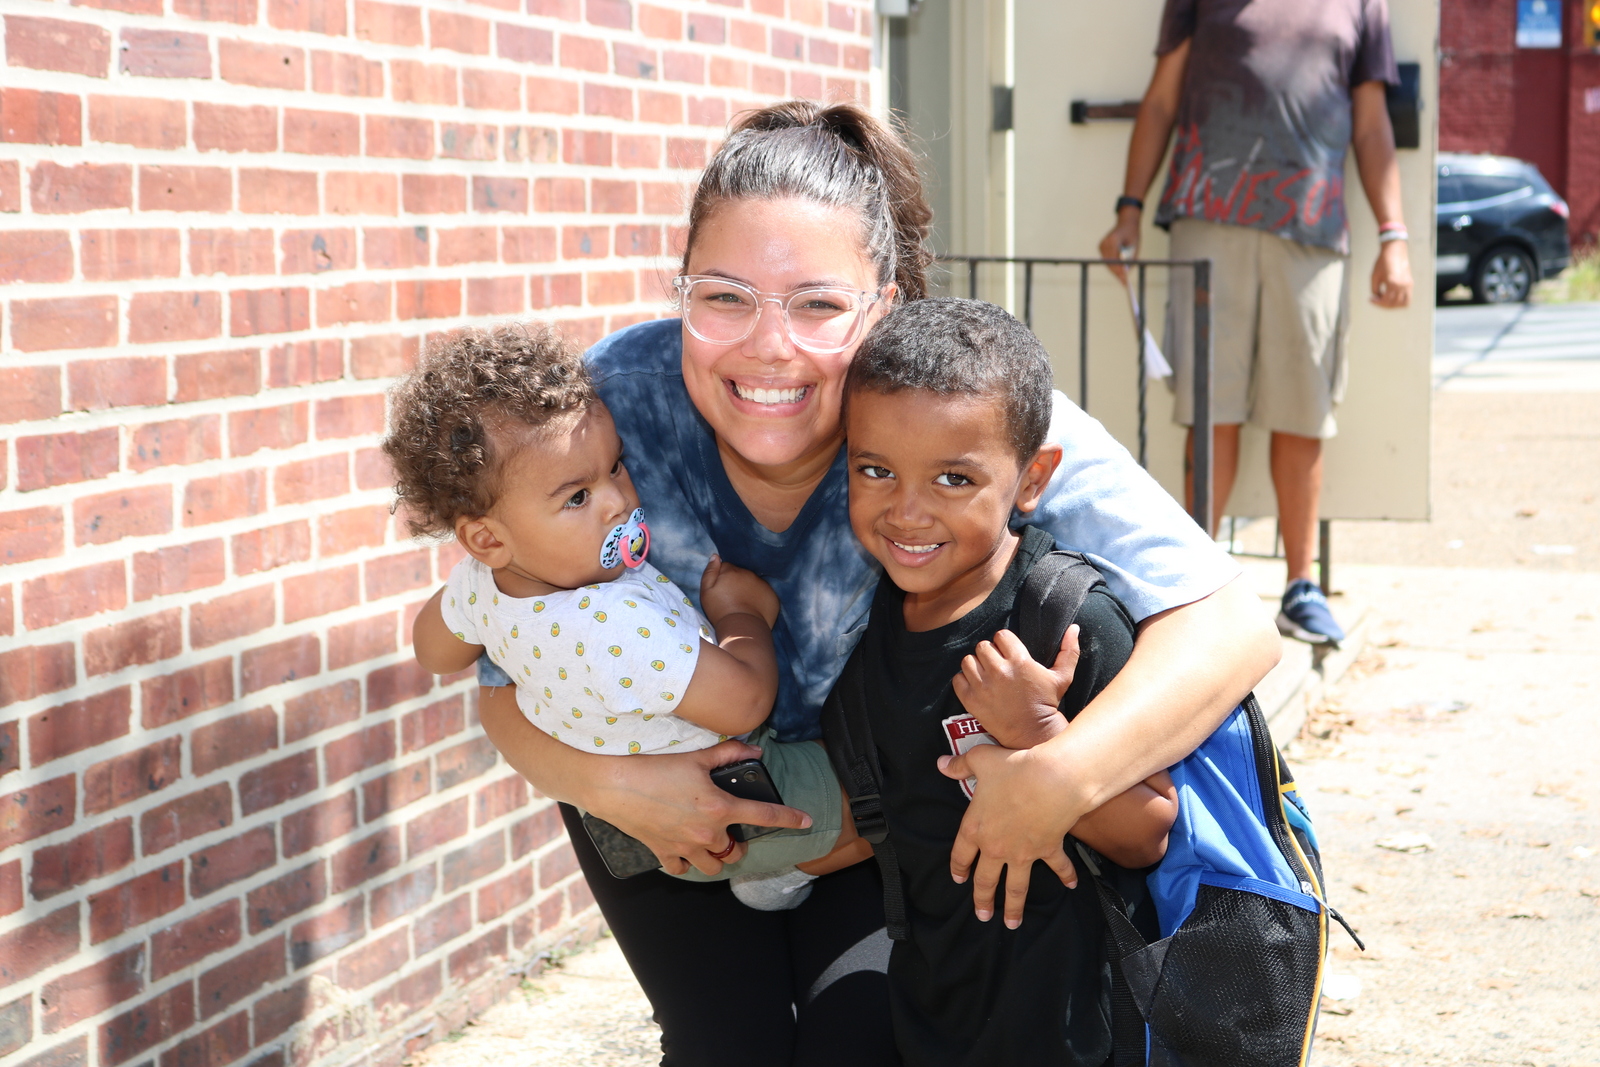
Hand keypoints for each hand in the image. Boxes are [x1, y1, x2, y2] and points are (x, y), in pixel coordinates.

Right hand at [590, 739, 809, 875]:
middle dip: (739, 845)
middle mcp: (706, 833)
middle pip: (736, 852)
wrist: (613, 783)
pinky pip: (682, 868)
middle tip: (732, 830)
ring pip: (712, 866)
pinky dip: (687, 862)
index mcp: (720, 808)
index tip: (807, 821)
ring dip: (716, 857)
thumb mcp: (697, 754)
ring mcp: (684, 846)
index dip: (790, 819)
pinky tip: (684, 849)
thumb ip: (729, 752)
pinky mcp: (662, 852)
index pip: (765, 817)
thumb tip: (754, 749)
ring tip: (711, 843)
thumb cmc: (654, 765)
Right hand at [699, 554, 779, 628]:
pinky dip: (760, 598)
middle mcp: (749, 574)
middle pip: (741, 574)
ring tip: (743, 604)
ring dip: (749, 589)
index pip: (726, 567)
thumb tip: (715, 556)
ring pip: (753, 583)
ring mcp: (762, 584)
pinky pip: (765, 593)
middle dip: (736, 582)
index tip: (721, 590)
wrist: (742, 629)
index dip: (722, 578)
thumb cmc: (720, 610)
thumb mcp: (706, 591)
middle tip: (731, 598)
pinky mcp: (772, 595)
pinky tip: (754, 608)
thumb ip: (710, 571)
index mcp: (732, 571)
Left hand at [939, 745, 1083, 928]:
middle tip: (982, 915)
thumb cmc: (1013, 768)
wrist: (1051, 779)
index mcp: (975, 827)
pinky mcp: (1047, 849)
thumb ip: (959, 765)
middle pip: (985, 879)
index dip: (958, 868)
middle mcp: (996, 846)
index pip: (961, 854)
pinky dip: (1065, 876)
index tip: (959, 880)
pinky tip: (1071, 885)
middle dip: (983, 899)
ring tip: (1011, 924)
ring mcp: (1022, 852)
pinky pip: (1057, 867)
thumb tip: (941, 763)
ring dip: (1014, 907)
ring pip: (1016, 886)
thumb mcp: (979, 760)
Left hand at [951, 625, 1080, 748]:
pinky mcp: (971, 700)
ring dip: (976, 665)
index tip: (1008, 652)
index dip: (1005, 642)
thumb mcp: (1062, 677)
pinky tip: (977, 686)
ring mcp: (983, 686)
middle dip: (990, 653)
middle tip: (997, 664)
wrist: (1032, 733)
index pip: (1001, 635)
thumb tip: (1074, 628)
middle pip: (983, 646)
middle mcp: (999, 671)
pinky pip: (957, 679)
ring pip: (968, 660)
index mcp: (1020, 662)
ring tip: (986, 674)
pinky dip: (965, 681)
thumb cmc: (1047, 703)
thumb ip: (1069, 651)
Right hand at [1097, 209, 1142, 283]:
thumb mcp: (1135, 246)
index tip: (1124, 279)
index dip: (1120, 270)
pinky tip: (1119, 273)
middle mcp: (1105, 242)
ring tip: (1123, 280)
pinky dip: (1113, 266)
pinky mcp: (1101, 247)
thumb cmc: (1132, 234)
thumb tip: (1125, 273)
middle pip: (1110, 262)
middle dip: (1117, 273)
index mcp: (1113, 240)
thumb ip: (1130, 258)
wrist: (1126, 223)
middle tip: (1124, 283)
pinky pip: (1107, 260)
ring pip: (1108, 263)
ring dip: (1115, 271)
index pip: (1115, 259)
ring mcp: (1102, 245)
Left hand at [1370, 239, 1411, 307]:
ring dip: (1392, 305)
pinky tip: (1392, 299)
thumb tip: (1377, 299)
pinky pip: (1408, 299)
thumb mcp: (1374, 277)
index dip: (1377, 302)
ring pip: (1402, 303)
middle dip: (1383, 304)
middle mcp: (1402, 285)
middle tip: (1376, 300)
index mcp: (1392, 282)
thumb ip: (1375, 290)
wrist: (1394, 252)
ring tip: (1385, 300)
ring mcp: (1408, 285)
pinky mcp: (1410, 283)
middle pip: (1393, 303)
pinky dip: (1401, 302)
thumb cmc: (1382, 263)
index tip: (1371, 299)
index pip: (1386, 300)